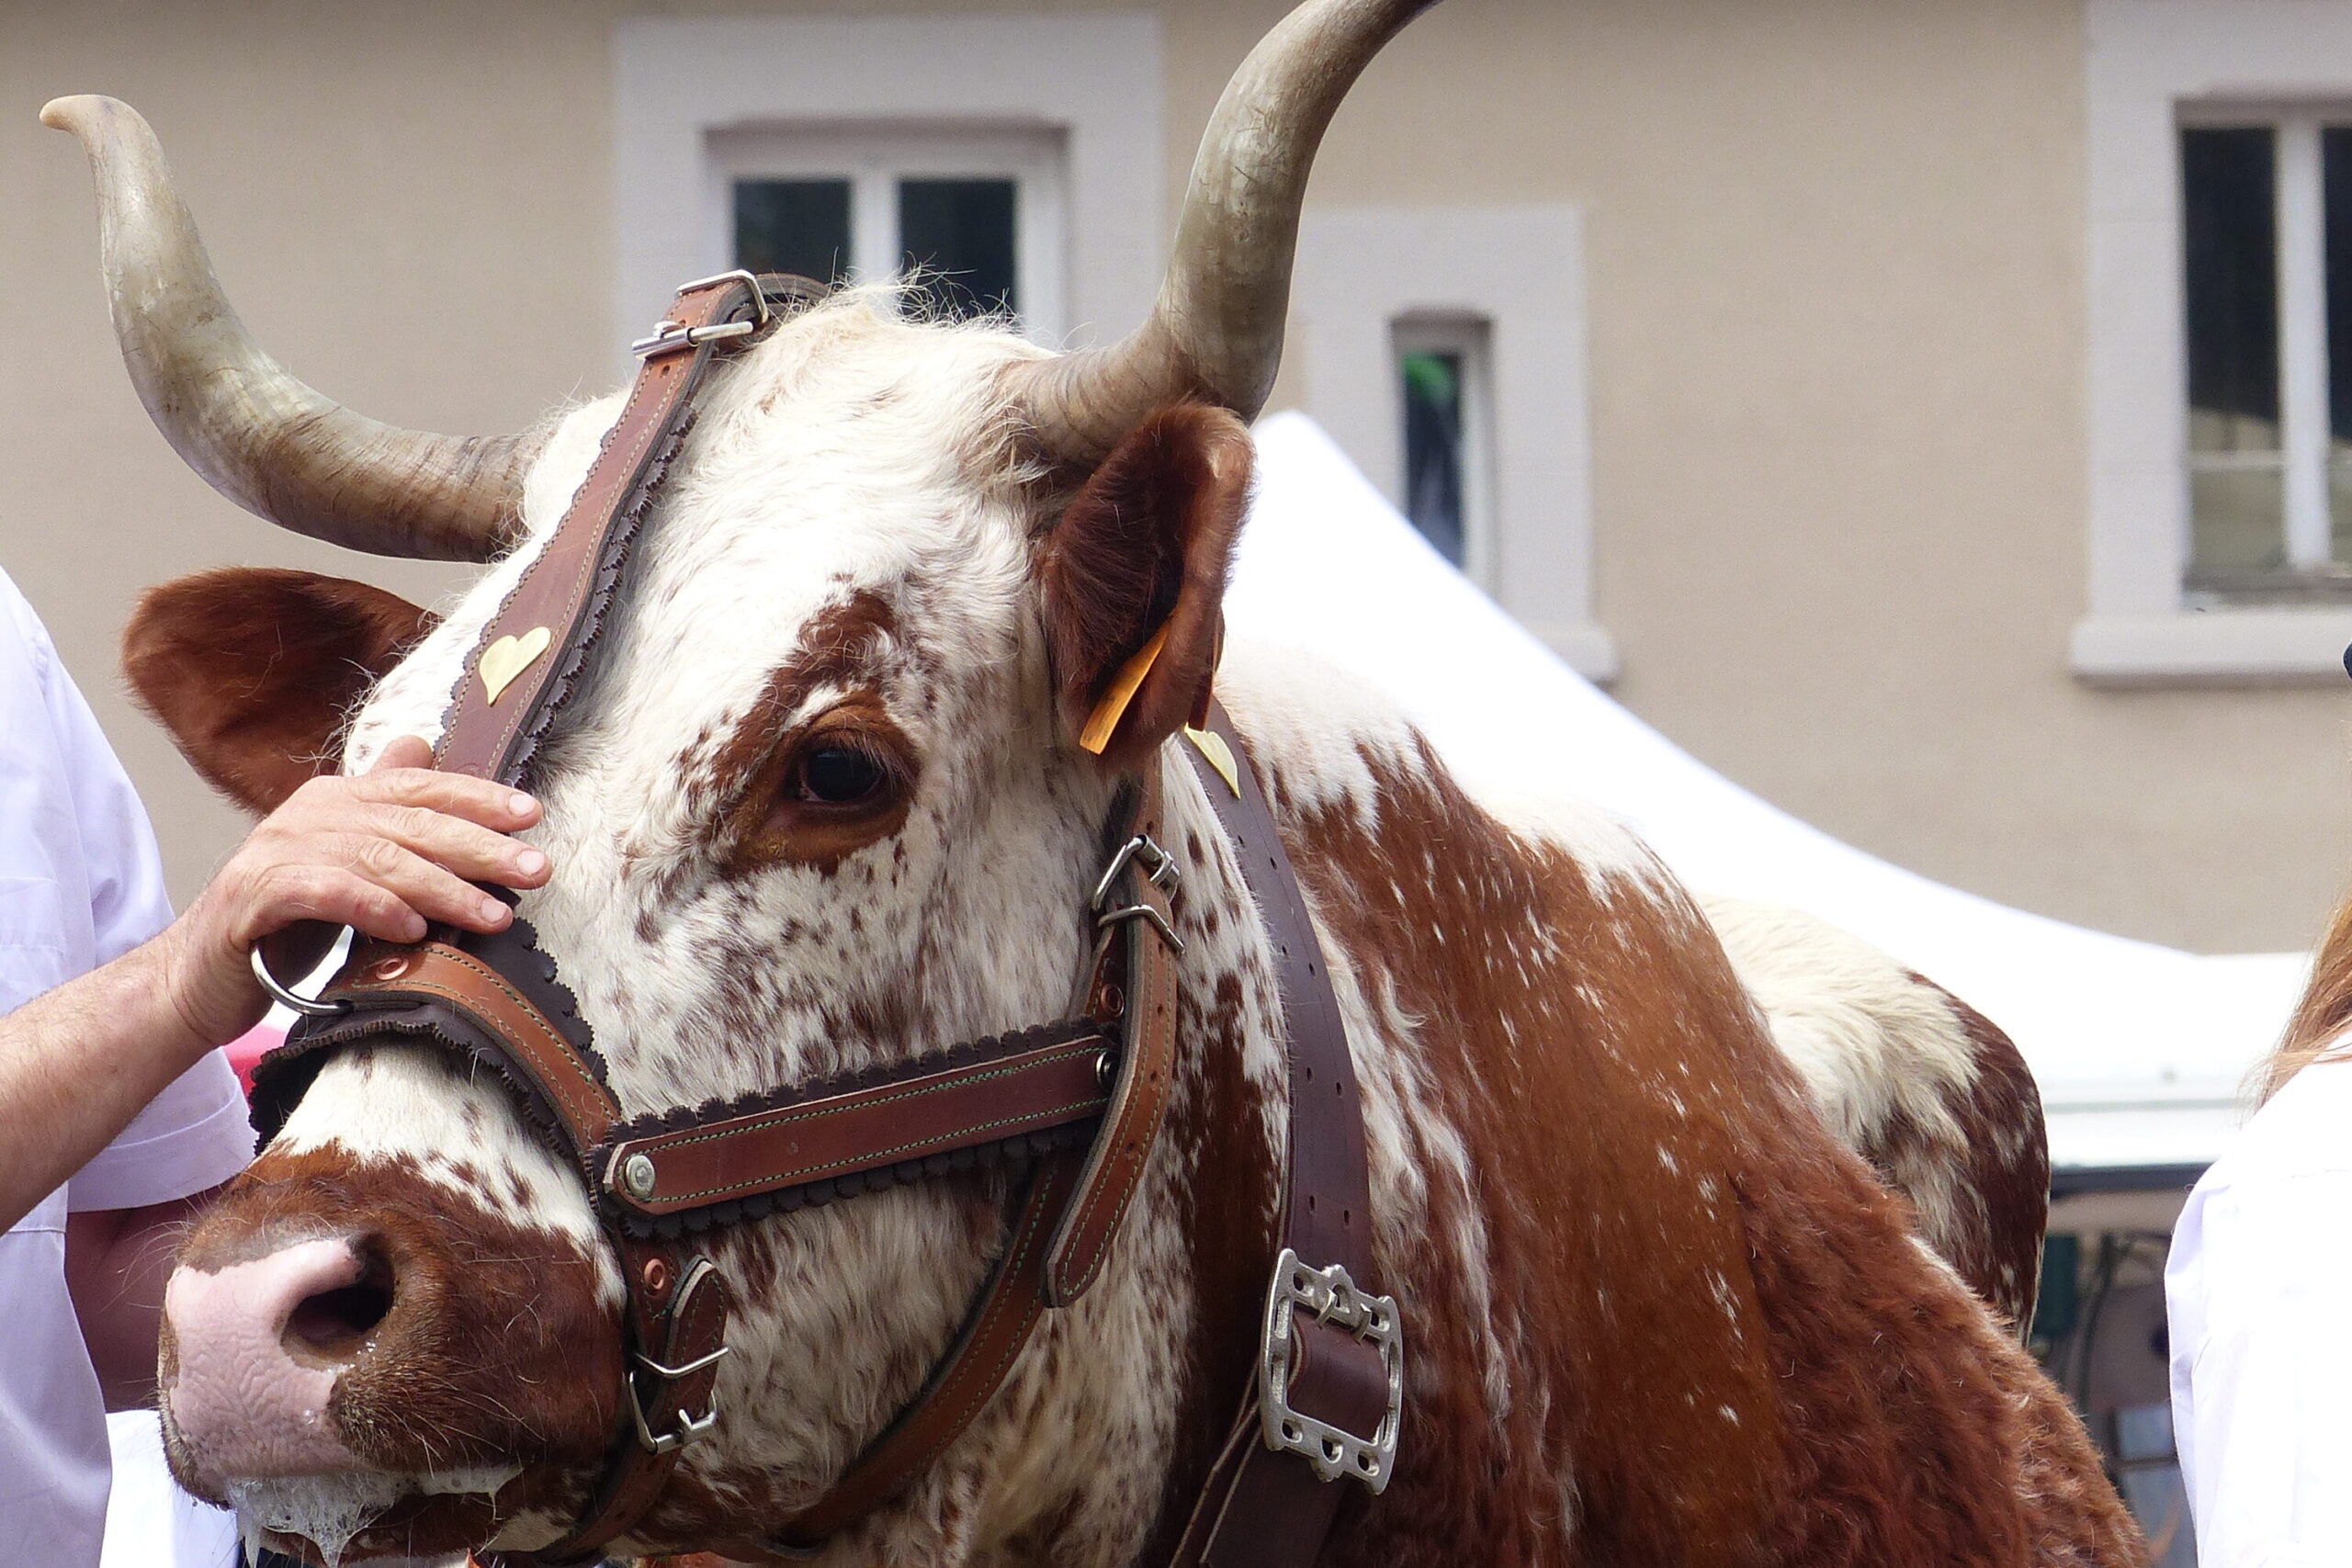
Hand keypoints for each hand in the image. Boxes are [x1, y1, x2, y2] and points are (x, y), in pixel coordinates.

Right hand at [154, 737, 549, 1050]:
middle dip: (480, 846)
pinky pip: (325, 893)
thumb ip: (386, 817)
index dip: (478, 798)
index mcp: (337, 798)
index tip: (533, 816)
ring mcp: (279, 851)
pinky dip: (372, 907)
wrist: (201, 975)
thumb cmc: (287, 922)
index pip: (420, 786)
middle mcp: (310, 813)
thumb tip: (425, 747)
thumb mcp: (348, 866)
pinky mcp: (255, 895)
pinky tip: (412, 928)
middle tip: (536, 870)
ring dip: (443, 888)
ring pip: (378, 860)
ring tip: (492, 913)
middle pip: (410, 823)